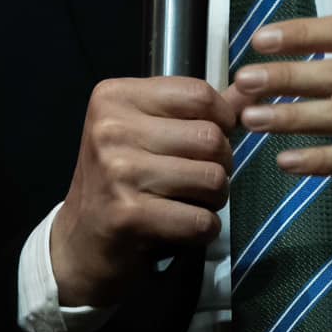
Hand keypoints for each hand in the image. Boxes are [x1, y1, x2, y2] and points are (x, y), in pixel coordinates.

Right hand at [50, 75, 237, 306]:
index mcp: (114, 97)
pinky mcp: (128, 215)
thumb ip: (198, 110)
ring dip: (215, 199)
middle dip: (221, 164)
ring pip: (212, 178)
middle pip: (210, 138)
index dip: (221, 120)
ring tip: (190, 202)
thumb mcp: (148, 132)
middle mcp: (111, 129)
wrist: (81, 242)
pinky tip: (182, 227)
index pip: (198, 94)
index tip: (208, 140)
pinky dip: (204, 230)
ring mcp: (118, 172)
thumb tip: (250, 89)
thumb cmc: (121, 181)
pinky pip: (201, 220)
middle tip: (199, 179)